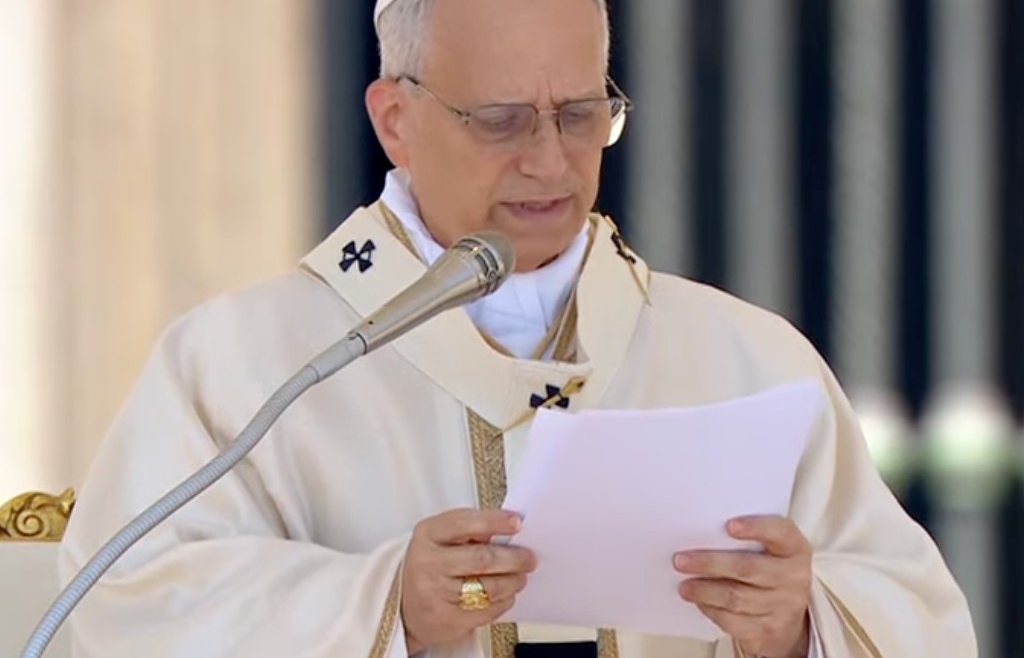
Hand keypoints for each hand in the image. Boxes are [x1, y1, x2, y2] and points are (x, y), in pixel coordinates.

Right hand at [401, 509, 536, 653]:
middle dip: (513, 558)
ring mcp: (437, 594)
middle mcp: (429, 563)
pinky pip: (489, 610)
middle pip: (482, 559)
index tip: (516, 522)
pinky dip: (504, 600)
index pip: (464, 523)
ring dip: (513, 581)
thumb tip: (509, 528)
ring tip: (520, 576)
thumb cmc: (430, 564)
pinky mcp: (449, 620)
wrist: (403, 606)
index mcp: (428, 535)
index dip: (494, 521)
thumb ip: (469, 529)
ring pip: (489, 588)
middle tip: (529, 557)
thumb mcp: (439, 537)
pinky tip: (506, 594)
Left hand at [674, 516, 811, 657]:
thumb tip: (701, 532)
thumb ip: (746, 537)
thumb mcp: (770, 548)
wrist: (788, 616)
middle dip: (710, 563)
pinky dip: (711, 610)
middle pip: (748, 568)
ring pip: (736, 597)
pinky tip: (698, 601)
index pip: (780, 532)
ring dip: (704, 590)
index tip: (729, 525)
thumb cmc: (770, 570)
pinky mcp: (767, 631)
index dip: (755, 528)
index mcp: (794, 549)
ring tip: (684, 585)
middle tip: (681, 560)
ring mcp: (783, 607)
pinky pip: (733, 621)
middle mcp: (793, 577)